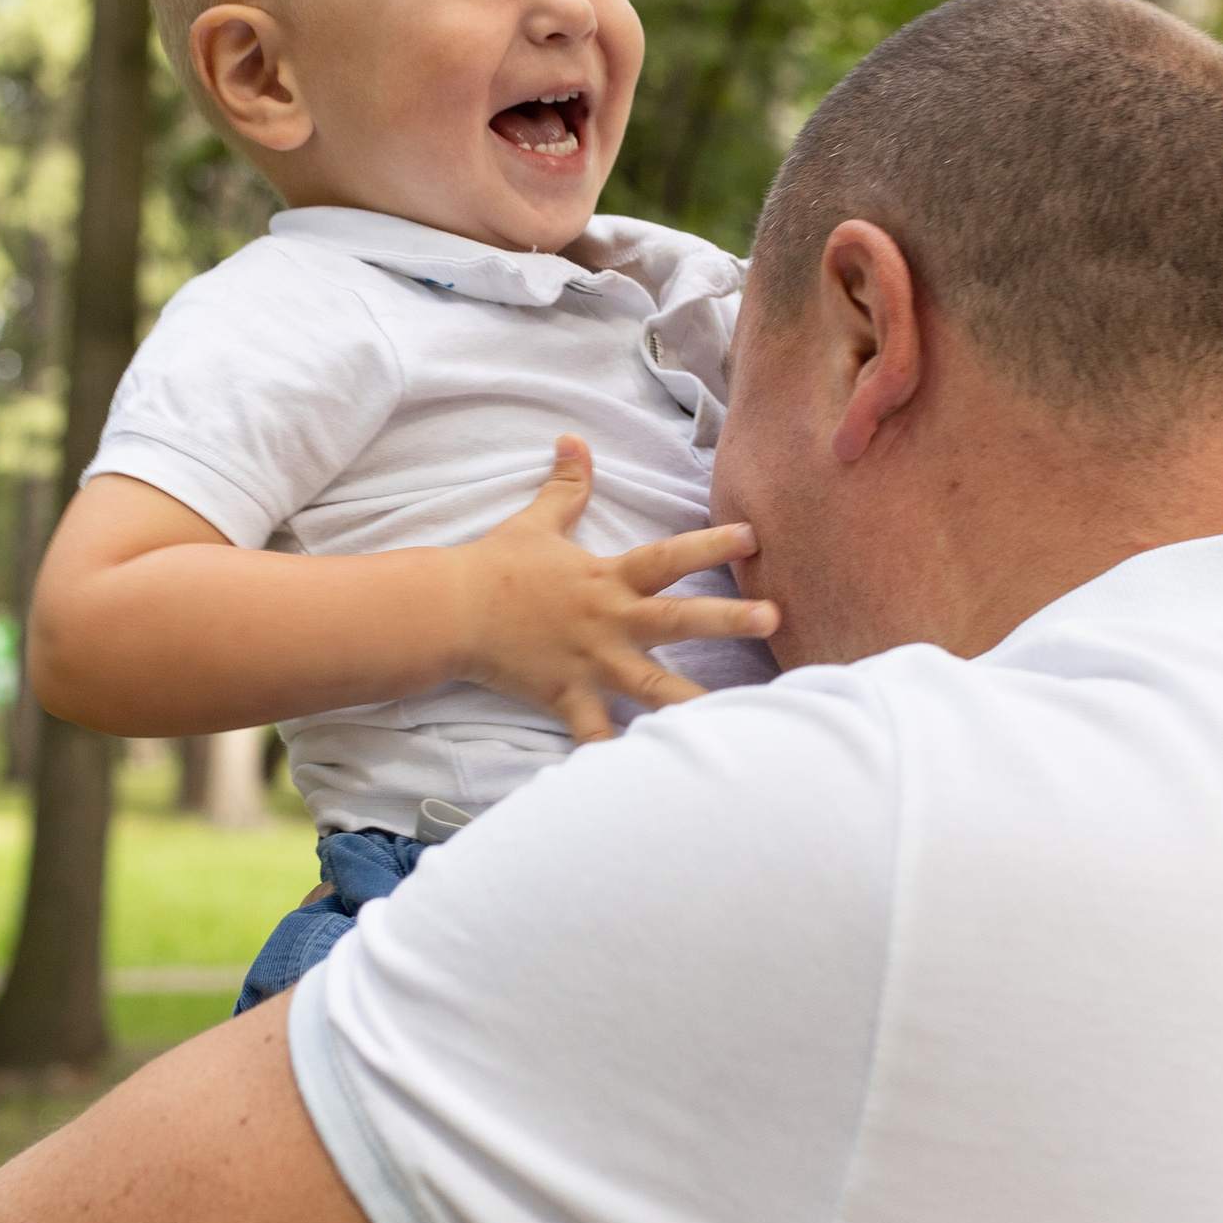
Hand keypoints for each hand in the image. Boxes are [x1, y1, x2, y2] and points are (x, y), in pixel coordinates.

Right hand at [446, 437, 778, 745]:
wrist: (449, 611)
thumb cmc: (495, 566)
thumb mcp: (536, 521)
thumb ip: (567, 485)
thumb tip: (574, 439)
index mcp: (607, 578)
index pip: (668, 557)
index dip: (710, 544)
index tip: (753, 537)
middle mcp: (607, 621)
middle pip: (675, 620)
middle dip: (726, 619)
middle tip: (774, 617)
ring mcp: (589, 663)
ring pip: (651, 688)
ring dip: (694, 702)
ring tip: (740, 721)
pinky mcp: (566, 697)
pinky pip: (595, 735)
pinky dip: (616, 759)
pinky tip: (650, 782)